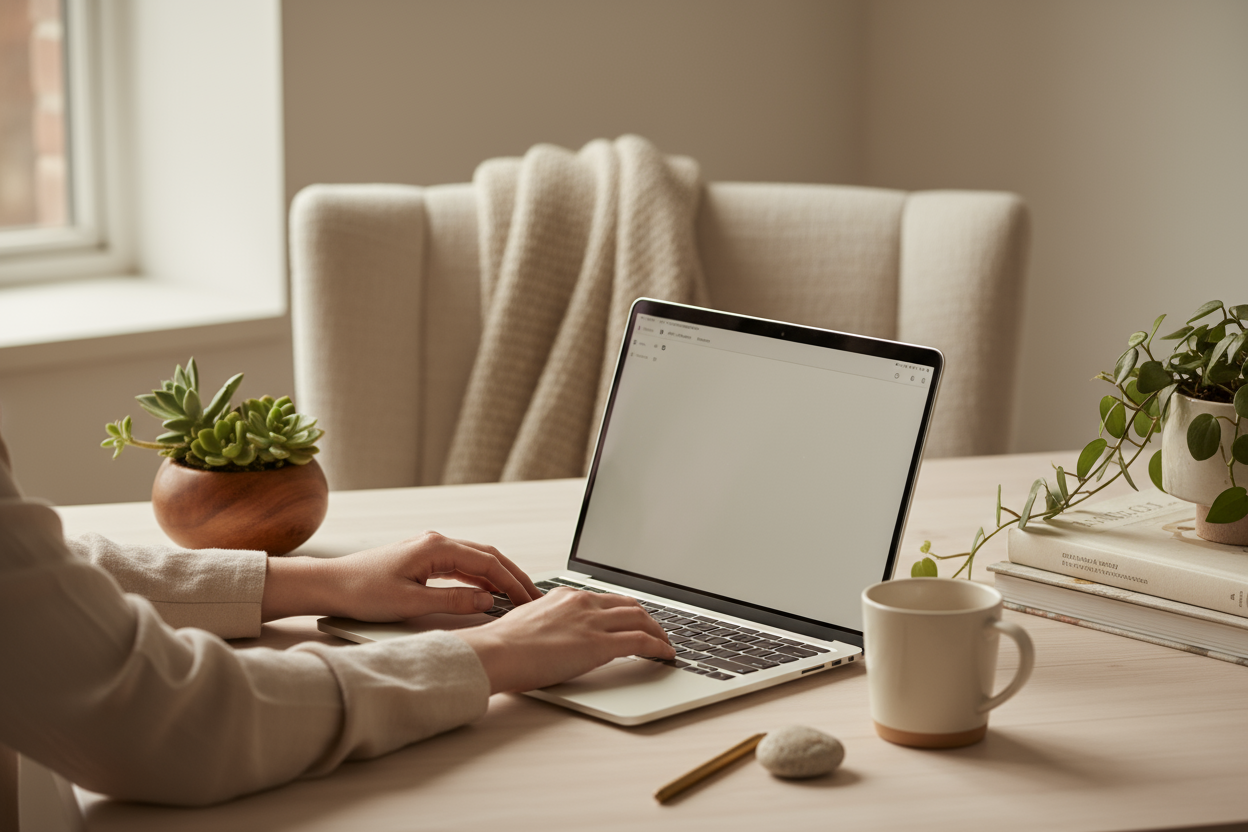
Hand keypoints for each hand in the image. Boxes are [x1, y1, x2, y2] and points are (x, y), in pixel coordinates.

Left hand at [261, 532, 542, 621]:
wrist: (331, 585)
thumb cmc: (363, 591)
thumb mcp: (411, 603)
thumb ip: (453, 601)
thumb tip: (486, 601)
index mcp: (436, 547)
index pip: (488, 562)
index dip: (512, 581)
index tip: (529, 598)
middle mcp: (437, 541)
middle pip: (488, 555)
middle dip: (513, 576)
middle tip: (533, 596)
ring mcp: (430, 548)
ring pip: (476, 559)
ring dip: (498, 577)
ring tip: (517, 596)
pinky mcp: (424, 558)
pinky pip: (462, 565)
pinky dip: (480, 578)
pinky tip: (488, 593)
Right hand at [455, 588, 675, 693]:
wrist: (497, 652)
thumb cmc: (503, 645)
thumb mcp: (529, 622)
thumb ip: (549, 623)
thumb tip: (555, 636)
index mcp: (566, 596)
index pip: (605, 599)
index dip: (624, 610)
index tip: (631, 620)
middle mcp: (583, 603)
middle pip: (629, 605)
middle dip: (647, 618)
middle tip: (656, 631)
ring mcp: (593, 622)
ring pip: (641, 619)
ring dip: (658, 632)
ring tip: (665, 644)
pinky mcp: (599, 644)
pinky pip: (641, 641)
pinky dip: (658, 647)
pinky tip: (665, 655)